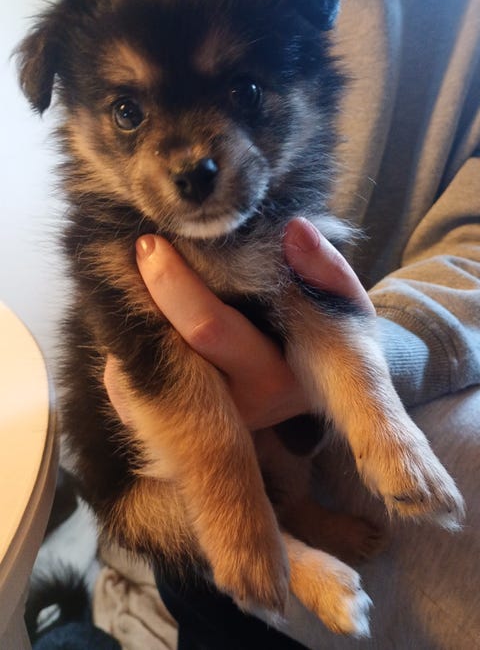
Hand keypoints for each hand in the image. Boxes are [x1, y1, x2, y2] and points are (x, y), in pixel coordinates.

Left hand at [104, 217, 373, 429]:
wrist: (321, 387)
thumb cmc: (327, 335)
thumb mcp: (342, 302)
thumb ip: (323, 266)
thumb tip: (293, 230)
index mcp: (273, 378)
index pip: (208, 327)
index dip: (173, 283)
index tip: (151, 242)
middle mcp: (232, 409)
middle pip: (160, 350)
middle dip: (136, 300)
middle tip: (134, 256)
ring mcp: (200, 423)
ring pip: (137, 367)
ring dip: (128, 322)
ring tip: (135, 282)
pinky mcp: (175, 424)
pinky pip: (128, 381)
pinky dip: (127, 343)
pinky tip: (143, 316)